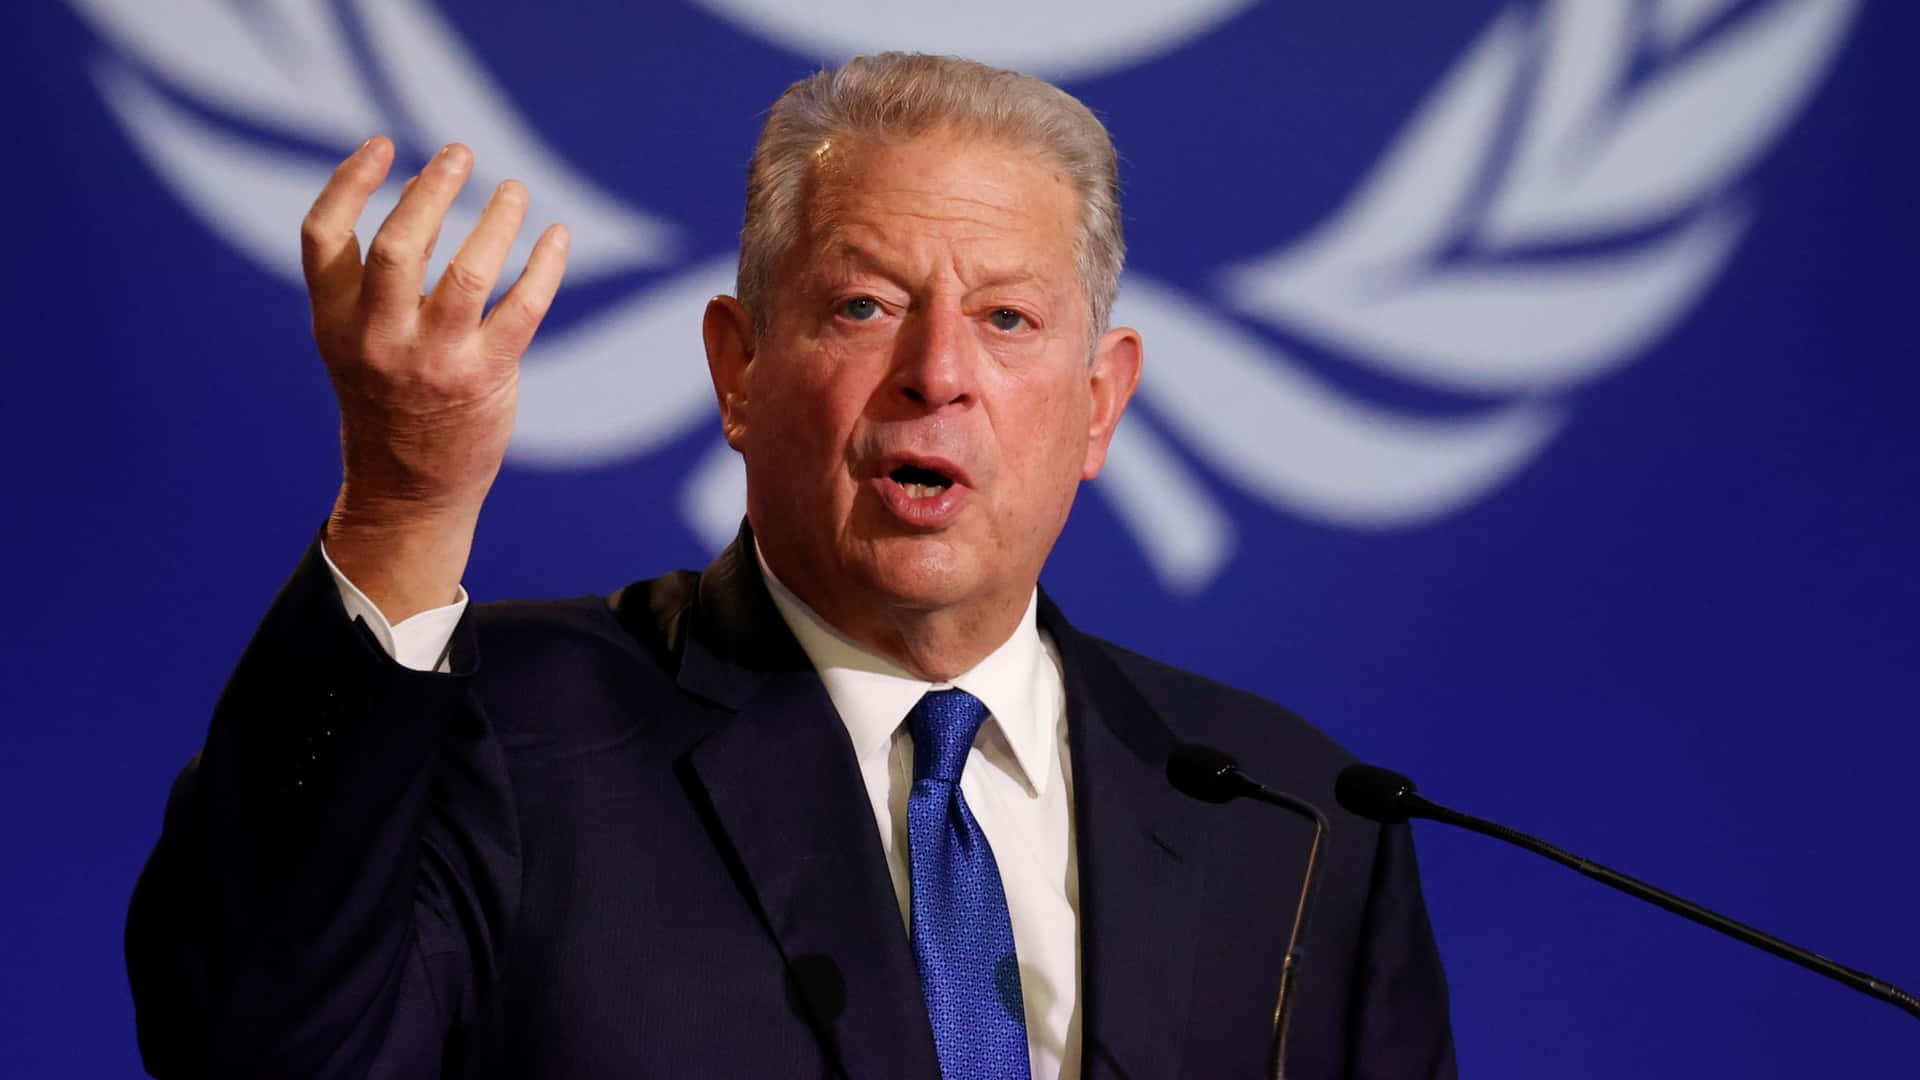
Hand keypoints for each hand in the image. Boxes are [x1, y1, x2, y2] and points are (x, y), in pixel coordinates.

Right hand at [302, 137, 567, 621]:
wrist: (409, 488)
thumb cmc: (389, 397)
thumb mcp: (358, 338)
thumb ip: (380, 275)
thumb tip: (421, 189)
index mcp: (335, 320)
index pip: (324, 236)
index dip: (348, 182)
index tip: (382, 143)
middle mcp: (378, 338)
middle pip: (398, 245)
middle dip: (431, 191)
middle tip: (459, 153)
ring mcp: (432, 360)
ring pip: (467, 273)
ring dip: (496, 222)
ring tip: (516, 190)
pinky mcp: (484, 377)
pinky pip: (522, 308)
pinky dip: (543, 266)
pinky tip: (557, 237)